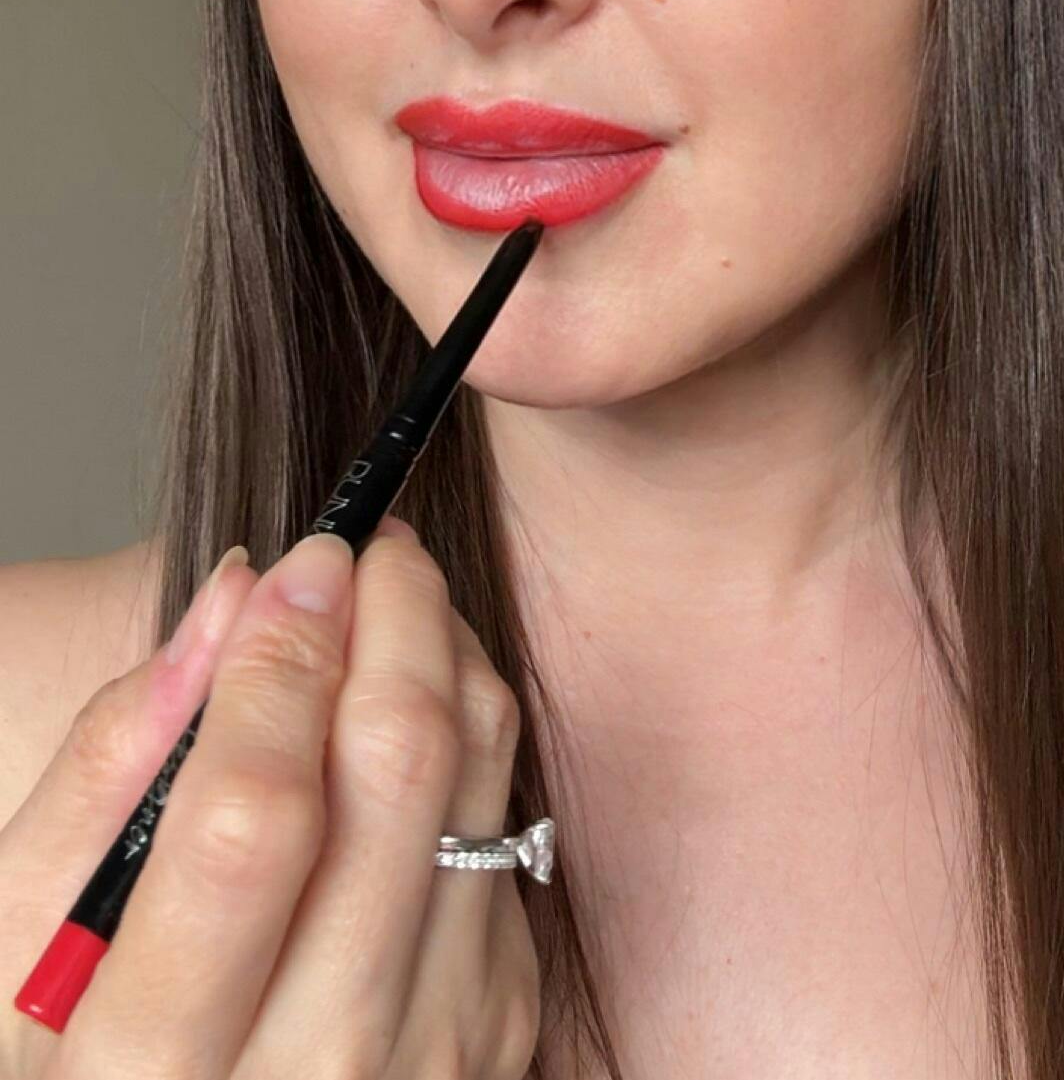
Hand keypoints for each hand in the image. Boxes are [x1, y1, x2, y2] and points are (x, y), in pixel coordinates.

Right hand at [0, 520, 540, 1077]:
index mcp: (158, 1065)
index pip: (254, 815)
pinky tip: (405, 724)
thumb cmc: (89, 1058)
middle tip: (370, 547)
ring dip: (444, 655)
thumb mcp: (25, 944)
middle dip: (393, 615)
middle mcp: (321, 1070)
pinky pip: (504, 830)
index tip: (299, 561)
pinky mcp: (501, 1028)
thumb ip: (111, 765)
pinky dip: (462, 745)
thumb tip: (232, 597)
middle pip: (398, 771)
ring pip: (478, 777)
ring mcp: (432, 1053)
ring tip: (393, 606)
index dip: (283, 658)